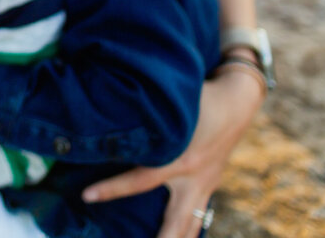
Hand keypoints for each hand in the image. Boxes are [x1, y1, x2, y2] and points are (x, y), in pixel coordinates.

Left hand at [82, 71, 264, 237]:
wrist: (236, 103)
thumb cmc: (200, 100)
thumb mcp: (174, 109)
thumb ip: (148, 121)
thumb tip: (112, 120)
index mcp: (180, 160)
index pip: (139, 181)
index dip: (112, 189)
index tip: (87, 196)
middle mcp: (193, 180)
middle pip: (175, 224)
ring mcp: (205, 186)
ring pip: (190, 226)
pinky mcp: (210, 186)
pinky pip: (198, 215)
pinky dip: (188, 229)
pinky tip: (176, 236)